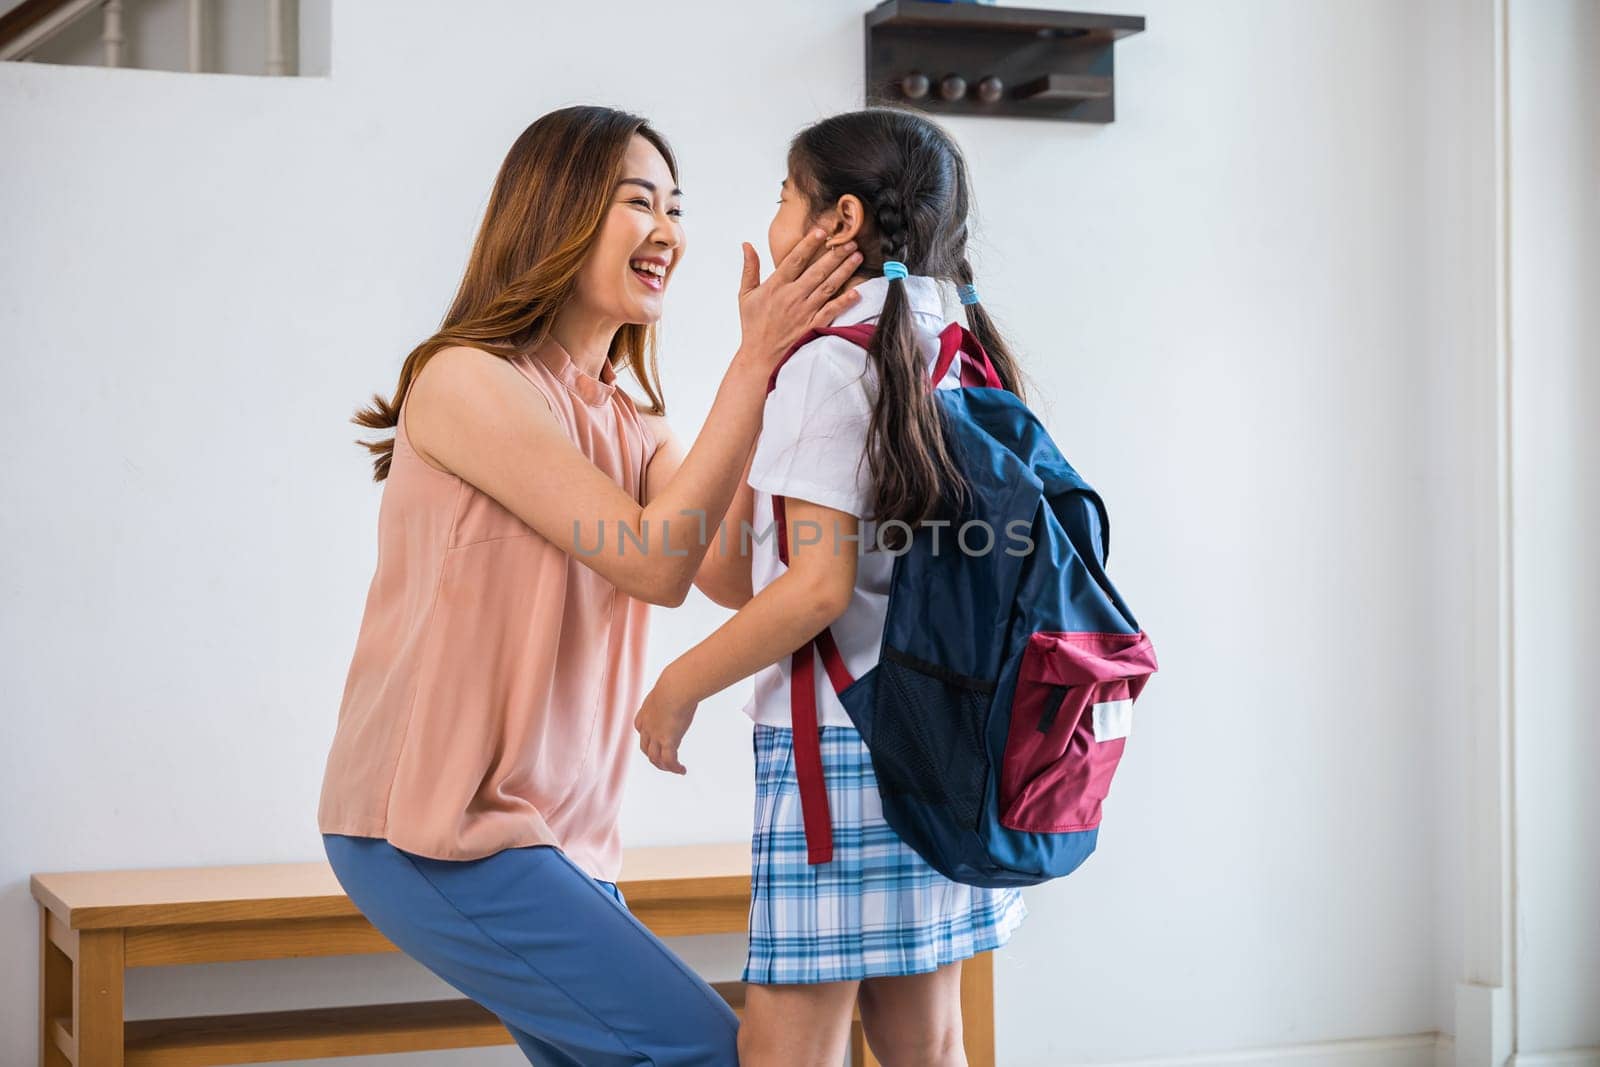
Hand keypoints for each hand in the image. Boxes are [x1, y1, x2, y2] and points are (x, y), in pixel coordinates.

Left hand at [634, 669, 699, 774]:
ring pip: (655, 758)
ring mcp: (656, 735)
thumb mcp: (672, 683)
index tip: (654, 739)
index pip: (640, 728)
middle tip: (662, 760)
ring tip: (673, 769)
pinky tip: (682, 770)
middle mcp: (648, 726)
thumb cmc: (676, 681)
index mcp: (646, 711)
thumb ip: (677, 683)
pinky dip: (674, 768)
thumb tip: (690, 673)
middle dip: (653, 755)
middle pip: (645, 747)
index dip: (646, 736)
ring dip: (663, 766)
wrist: (675, 687)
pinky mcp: (668, 741)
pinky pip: (669, 761)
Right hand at [736, 230, 862, 365]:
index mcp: (775, 286)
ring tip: (857, 257)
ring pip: (828, 287)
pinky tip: (857, 291)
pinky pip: (831, 311)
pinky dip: (844, 302)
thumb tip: (747, 245)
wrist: (760, 357)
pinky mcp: (813, 326)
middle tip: (850, 240)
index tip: (822, 231)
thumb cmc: (753, 326)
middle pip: (817, 271)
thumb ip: (750, 268)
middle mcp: (792, 297)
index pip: (794, 260)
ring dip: (844, 271)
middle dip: (835, 254)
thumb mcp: (745, 295)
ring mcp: (804, 312)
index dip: (809, 244)